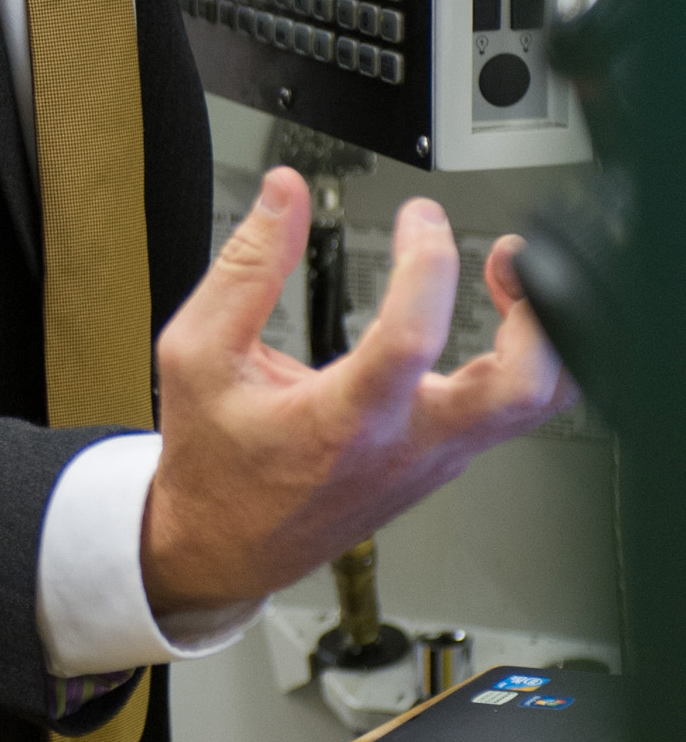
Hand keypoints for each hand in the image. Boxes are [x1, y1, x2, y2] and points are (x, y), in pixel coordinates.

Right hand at [141, 167, 576, 616]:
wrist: (224, 546)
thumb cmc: (213, 460)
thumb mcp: (197, 353)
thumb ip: (244, 267)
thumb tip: (285, 196)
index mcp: (344, 421)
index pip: (412, 339)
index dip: (427, 265)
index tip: (418, 220)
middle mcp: (407, 444)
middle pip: (524, 390)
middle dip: (535, 313)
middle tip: (506, 260)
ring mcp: (437, 456)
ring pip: (539, 402)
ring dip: (543, 333)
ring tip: (510, 280)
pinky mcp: (446, 458)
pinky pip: (514, 409)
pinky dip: (524, 354)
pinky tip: (496, 317)